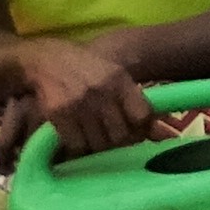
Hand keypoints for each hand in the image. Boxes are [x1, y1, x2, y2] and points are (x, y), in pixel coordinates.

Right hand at [23, 37, 149, 156]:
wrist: (45, 59)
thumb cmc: (85, 69)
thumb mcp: (115, 77)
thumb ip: (138, 104)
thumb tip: (164, 136)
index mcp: (119, 80)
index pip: (142, 116)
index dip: (141, 131)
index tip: (135, 134)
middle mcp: (102, 91)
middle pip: (121, 135)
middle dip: (119, 143)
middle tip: (112, 140)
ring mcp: (79, 103)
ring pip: (99, 144)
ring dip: (98, 148)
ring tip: (94, 139)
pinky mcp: (59, 113)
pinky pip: (76, 145)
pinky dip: (79, 149)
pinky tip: (78, 141)